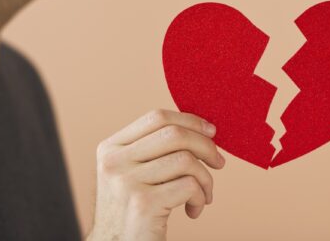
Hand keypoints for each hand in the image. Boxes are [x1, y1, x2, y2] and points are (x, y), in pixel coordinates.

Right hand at [87, 109, 225, 240]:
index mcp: (110, 148)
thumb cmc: (133, 212)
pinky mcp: (143, 204)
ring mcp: (126, 182)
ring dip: (206, 179)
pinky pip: (189, 186)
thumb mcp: (133, 173)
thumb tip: (202, 128)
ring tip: (204, 196)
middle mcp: (114, 162)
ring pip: (186, 160)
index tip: (211, 131)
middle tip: (219, 163)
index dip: (190, 120)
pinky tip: (193, 210)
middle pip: (174, 134)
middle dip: (206, 146)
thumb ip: (154, 149)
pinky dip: (200, 198)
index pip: (156, 117)